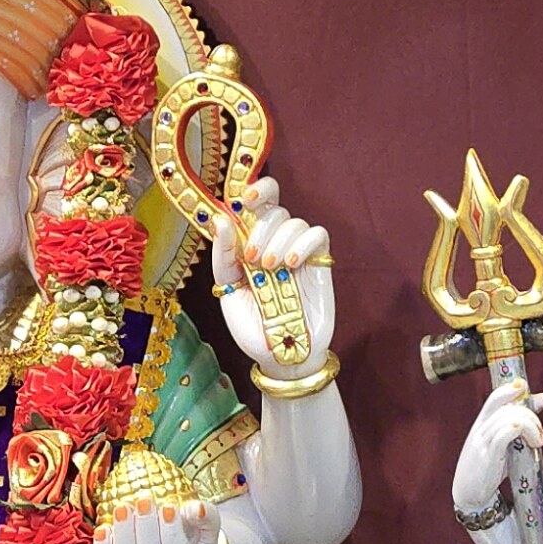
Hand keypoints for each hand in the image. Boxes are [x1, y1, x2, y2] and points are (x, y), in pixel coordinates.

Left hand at [96, 491, 225, 543]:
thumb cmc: (191, 538)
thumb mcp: (206, 525)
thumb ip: (206, 516)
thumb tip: (197, 508)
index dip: (172, 534)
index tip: (169, 507)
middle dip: (144, 529)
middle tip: (142, 501)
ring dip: (122, 535)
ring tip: (122, 508)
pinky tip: (103, 528)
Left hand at [211, 178, 335, 380]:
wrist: (279, 355)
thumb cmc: (252, 325)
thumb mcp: (228, 290)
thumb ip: (224, 256)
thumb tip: (222, 219)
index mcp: (250, 243)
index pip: (257, 201)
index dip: (255, 188)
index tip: (245, 198)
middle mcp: (274, 242)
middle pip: (274, 208)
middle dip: (261, 228)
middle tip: (254, 258)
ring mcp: (298, 251)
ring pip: (294, 221)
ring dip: (279, 240)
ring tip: (271, 268)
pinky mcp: (320, 263)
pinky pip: (318, 235)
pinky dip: (303, 244)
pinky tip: (292, 265)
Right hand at [452, 384, 542, 524]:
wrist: (468, 495)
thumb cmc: (488, 470)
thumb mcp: (503, 444)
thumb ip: (519, 422)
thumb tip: (542, 398)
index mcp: (482, 424)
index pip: (495, 397)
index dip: (512, 389)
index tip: (526, 390)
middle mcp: (480, 429)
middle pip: (507, 406)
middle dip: (530, 414)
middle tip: (540, 433)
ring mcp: (483, 441)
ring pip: (510, 418)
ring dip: (531, 425)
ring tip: (538, 441)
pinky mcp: (488, 455)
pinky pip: (506, 433)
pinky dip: (522, 432)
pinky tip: (532, 444)